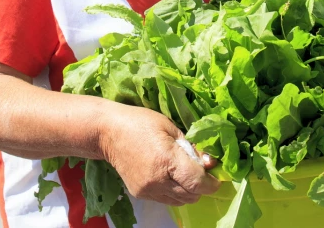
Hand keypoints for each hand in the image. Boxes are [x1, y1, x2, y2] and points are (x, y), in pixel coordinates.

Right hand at [99, 105, 220, 205]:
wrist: (107, 132)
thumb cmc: (140, 123)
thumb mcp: (170, 127)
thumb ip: (191, 147)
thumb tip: (211, 163)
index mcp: (167, 159)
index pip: (198, 182)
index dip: (212, 182)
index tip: (216, 175)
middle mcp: (157, 179)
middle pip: (192, 195)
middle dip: (202, 186)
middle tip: (201, 171)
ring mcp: (148, 189)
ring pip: (181, 201)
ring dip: (189, 191)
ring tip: (185, 173)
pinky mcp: (141, 194)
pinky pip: (167, 200)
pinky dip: (175, 192)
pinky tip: (170, 176)